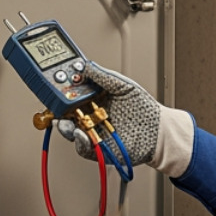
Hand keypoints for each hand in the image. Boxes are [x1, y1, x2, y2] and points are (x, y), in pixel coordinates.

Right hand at [56, 62, 193, 174]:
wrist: (159, 130)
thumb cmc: (144, 108)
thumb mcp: (124, 85)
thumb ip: (103, 76)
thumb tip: (84, 66)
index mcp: (94, 99)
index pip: (72, 93)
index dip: (63, 88)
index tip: (57, 82)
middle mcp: (90, 115)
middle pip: (66, 112)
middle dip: (58, 107)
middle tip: (57, 102)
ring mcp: (93, 132)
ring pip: (71, 130)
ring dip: (65, 125)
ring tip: (66, 121)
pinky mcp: (98, 148)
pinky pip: (83, 147)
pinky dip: (79, 141)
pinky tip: (80, 133)